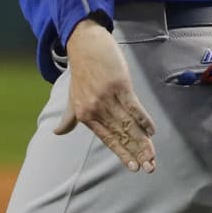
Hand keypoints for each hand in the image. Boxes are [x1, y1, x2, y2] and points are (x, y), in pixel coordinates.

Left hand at [54, 19, 156, 172]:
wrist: (84, 44)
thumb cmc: (81, 71)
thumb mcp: (72, 96)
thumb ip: (69, 117)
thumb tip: (57, 133)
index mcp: (85, 114)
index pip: (107, 138)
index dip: (122, 153)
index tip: (134, 168)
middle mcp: (95, 108)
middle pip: (121, 134)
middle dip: (137, 153)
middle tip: (151, 168)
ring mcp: (107, 97)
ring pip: (129, 125)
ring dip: (143, 141)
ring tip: (154, 156)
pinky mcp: (119, 85)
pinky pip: (133, 107)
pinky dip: (143, 120)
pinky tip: (152, 131)